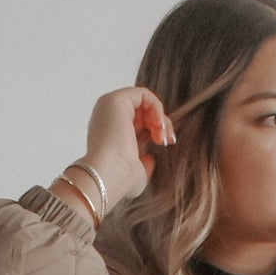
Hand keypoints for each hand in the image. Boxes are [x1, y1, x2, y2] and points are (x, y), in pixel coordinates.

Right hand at [79, 87, 177, 205]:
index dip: (156, 130)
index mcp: (111, 134)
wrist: (107, 177)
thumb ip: (144, 163)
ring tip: (162, 136)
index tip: (165, 145)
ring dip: (160, 117)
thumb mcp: (137, 173)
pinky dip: (156, 107)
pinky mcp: (115, 100)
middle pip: (143, 111)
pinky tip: (158, 125)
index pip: (140, 123)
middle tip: (168, 141)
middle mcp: (108, 118)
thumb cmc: (119, 180)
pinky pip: (143, 94)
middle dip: (161, 124)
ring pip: (144, 102)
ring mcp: (110, 107)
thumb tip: (150, 158)